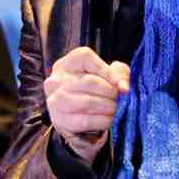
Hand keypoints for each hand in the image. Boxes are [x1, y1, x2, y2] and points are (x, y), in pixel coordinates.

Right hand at [44, 45, 129, 163]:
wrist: (82, 115)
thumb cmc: (97, 89)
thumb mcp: (109, 74)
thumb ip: (119, 74)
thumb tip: (124, 88)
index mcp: (67, 63)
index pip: (85, 57)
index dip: (107, 70)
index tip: (121, 84)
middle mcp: (56, 80)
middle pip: (89, 81)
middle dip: (111, 92)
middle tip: (122, 99)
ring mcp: (54, 101)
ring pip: (87, 102)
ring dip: (108, 108)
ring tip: (117, 110)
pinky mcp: (59, 121)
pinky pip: (84, 121)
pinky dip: (102, 121)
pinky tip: (109, 120)